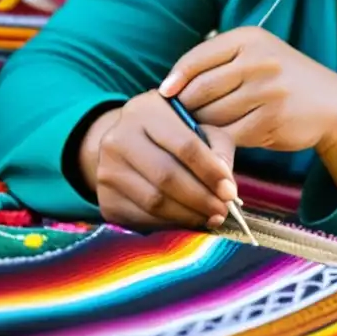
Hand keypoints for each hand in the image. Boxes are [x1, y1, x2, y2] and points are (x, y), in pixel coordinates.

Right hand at [78, 91, 238, 229]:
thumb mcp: (198, 127)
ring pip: (154, 201)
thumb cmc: (173, 135)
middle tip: (223, 210)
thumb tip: (226, 187)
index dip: (211, 171)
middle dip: (201, 198)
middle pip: (166, 176)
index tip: (230, 191)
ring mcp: (107, 170)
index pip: (184, 145)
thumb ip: (217, 149)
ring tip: (211, 217)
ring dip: (189, 215)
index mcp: (145, 111)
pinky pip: (143, 218)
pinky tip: (188, 221)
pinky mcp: (106, 199)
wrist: (126, 146)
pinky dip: (171, 224)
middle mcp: (118, 138)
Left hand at [159, 27, 336, 154]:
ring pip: (212, 114)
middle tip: (178, 119)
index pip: (197, 58)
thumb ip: (220, 63)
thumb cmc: (284, 81)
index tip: (164, 93)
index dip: (175, 78)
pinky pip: (229, 135)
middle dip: (185, 107)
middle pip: (201, 89)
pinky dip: (218, 141)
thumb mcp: (258, 55)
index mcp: (250, 39)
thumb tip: (170, 87)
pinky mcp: (271, 120)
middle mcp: (258, 61)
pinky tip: (218, 143)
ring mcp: (267, 91)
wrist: (333, 106)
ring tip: (197, 132)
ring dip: (200, 127)